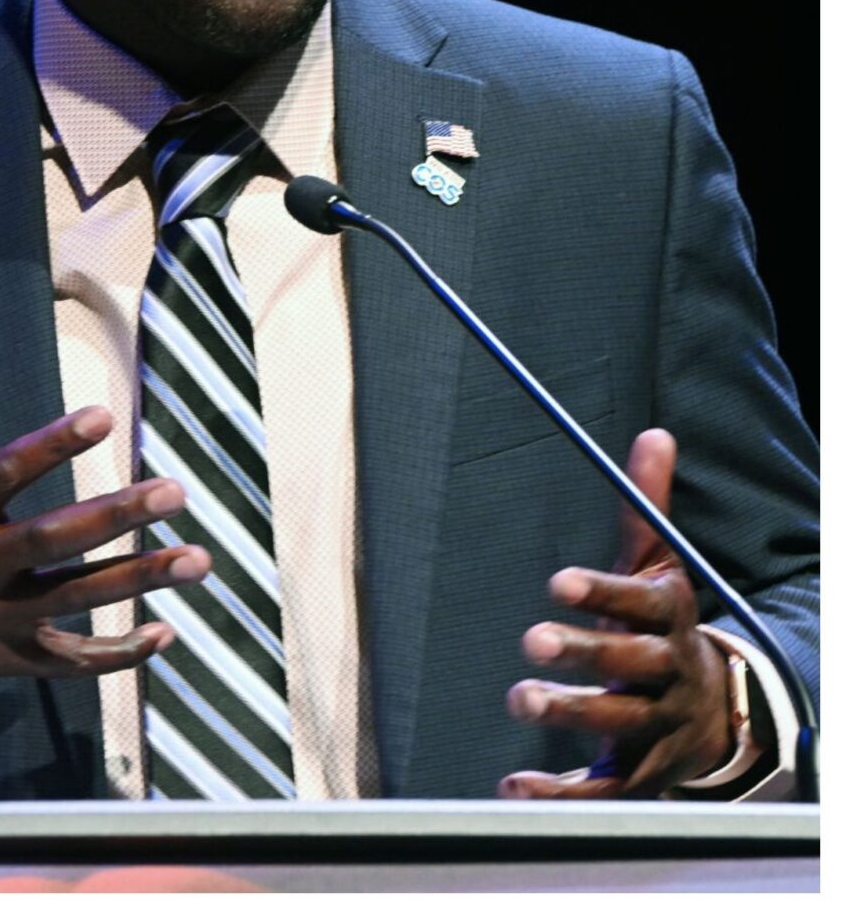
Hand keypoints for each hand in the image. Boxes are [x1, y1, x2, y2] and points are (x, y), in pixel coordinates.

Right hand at [0, 332, 207, 783]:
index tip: (101, 415)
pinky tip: (164, 633)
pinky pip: (69, 662)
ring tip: (199, 560)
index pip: (2, 475)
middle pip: (55, 541)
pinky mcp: (3, 659)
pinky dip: (118, 654)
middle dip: (117, 516)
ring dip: (140, 580)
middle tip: (173, 490)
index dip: (51, 445)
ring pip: (77, 600)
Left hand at [500, 429, 735, 798]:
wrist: (713, 714)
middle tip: (533, 642)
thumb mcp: (660, 567)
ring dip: (571, 711)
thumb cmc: (663, 628)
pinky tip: (514, 786)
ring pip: (618, 721)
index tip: (558, 580)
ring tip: (522, 699)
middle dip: (585, 653)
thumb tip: (654, 434)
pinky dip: (562, 793)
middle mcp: (667, 673)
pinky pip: (605, 790)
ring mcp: (657, 726)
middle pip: (630, 664)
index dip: (603, 592)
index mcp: (669, 620)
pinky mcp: (640, 773)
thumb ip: (647, 507)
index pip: (642, 602)